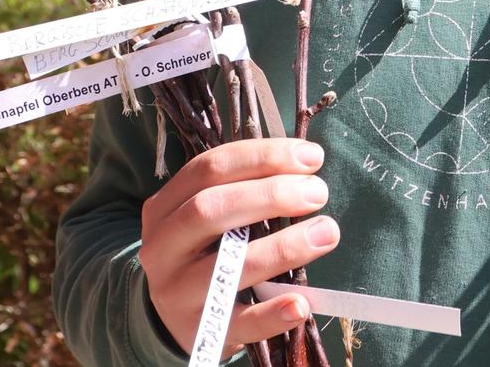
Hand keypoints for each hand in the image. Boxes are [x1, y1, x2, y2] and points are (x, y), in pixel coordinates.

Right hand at [139, 137, 340, 354]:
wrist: (175, 319)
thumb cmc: (205, 253)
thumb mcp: (206, 218)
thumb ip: (243, 190)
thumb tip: (305, 165)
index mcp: (164, 208)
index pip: (208, 169)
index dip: (262, 157)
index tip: (311, 157)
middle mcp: (162, 248)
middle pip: (210, 209)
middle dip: (271, 194)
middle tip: (318, 192)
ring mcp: (176, 294)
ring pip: (229, 266)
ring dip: (283, 247)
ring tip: (327, 232)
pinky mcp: (199, 333)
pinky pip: (240, 323)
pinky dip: (272, 314)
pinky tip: (301, 303)